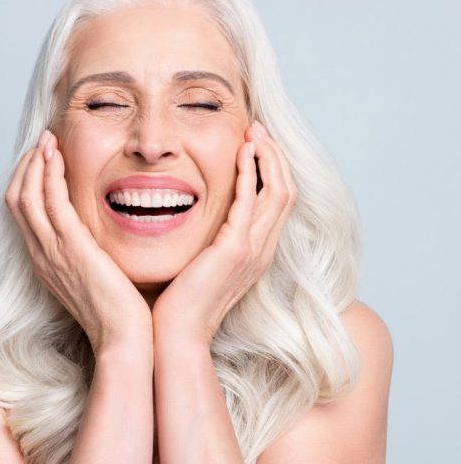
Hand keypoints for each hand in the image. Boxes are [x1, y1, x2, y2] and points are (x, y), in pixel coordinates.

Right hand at [5, 129, 151, 354]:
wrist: (123, 339)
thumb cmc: (118, 312)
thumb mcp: (95, 278)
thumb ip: (88, 255)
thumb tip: (97, 238)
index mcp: (47, 262)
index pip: (25, 214)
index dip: (29, 182)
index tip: (44, 159)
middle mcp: (42, 255)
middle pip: (17, 200)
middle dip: (27, 167)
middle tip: (42, 142)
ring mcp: (52, 252)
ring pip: (27, 196)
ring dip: (35, 163)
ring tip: (47, 139)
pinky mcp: (70, 248)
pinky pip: (50, 203)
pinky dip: (49, 175)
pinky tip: (57, 156)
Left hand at [152, 120, 297, 346]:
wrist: (178, 335)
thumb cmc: (183, 301)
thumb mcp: (204, 265)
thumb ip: (212, 241)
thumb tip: (203, 219)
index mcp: (257, 252)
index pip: (278, 201)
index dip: (272, 169)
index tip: (256, 144)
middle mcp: (262, 249)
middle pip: (286, 190)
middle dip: (275, 156)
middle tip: (258, 129)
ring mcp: (253, 250)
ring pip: (277, 191)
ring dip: (268, 157)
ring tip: (254, 132)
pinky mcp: (235, 249)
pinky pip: (250, 201)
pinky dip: (249, 172)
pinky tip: (242, 151)